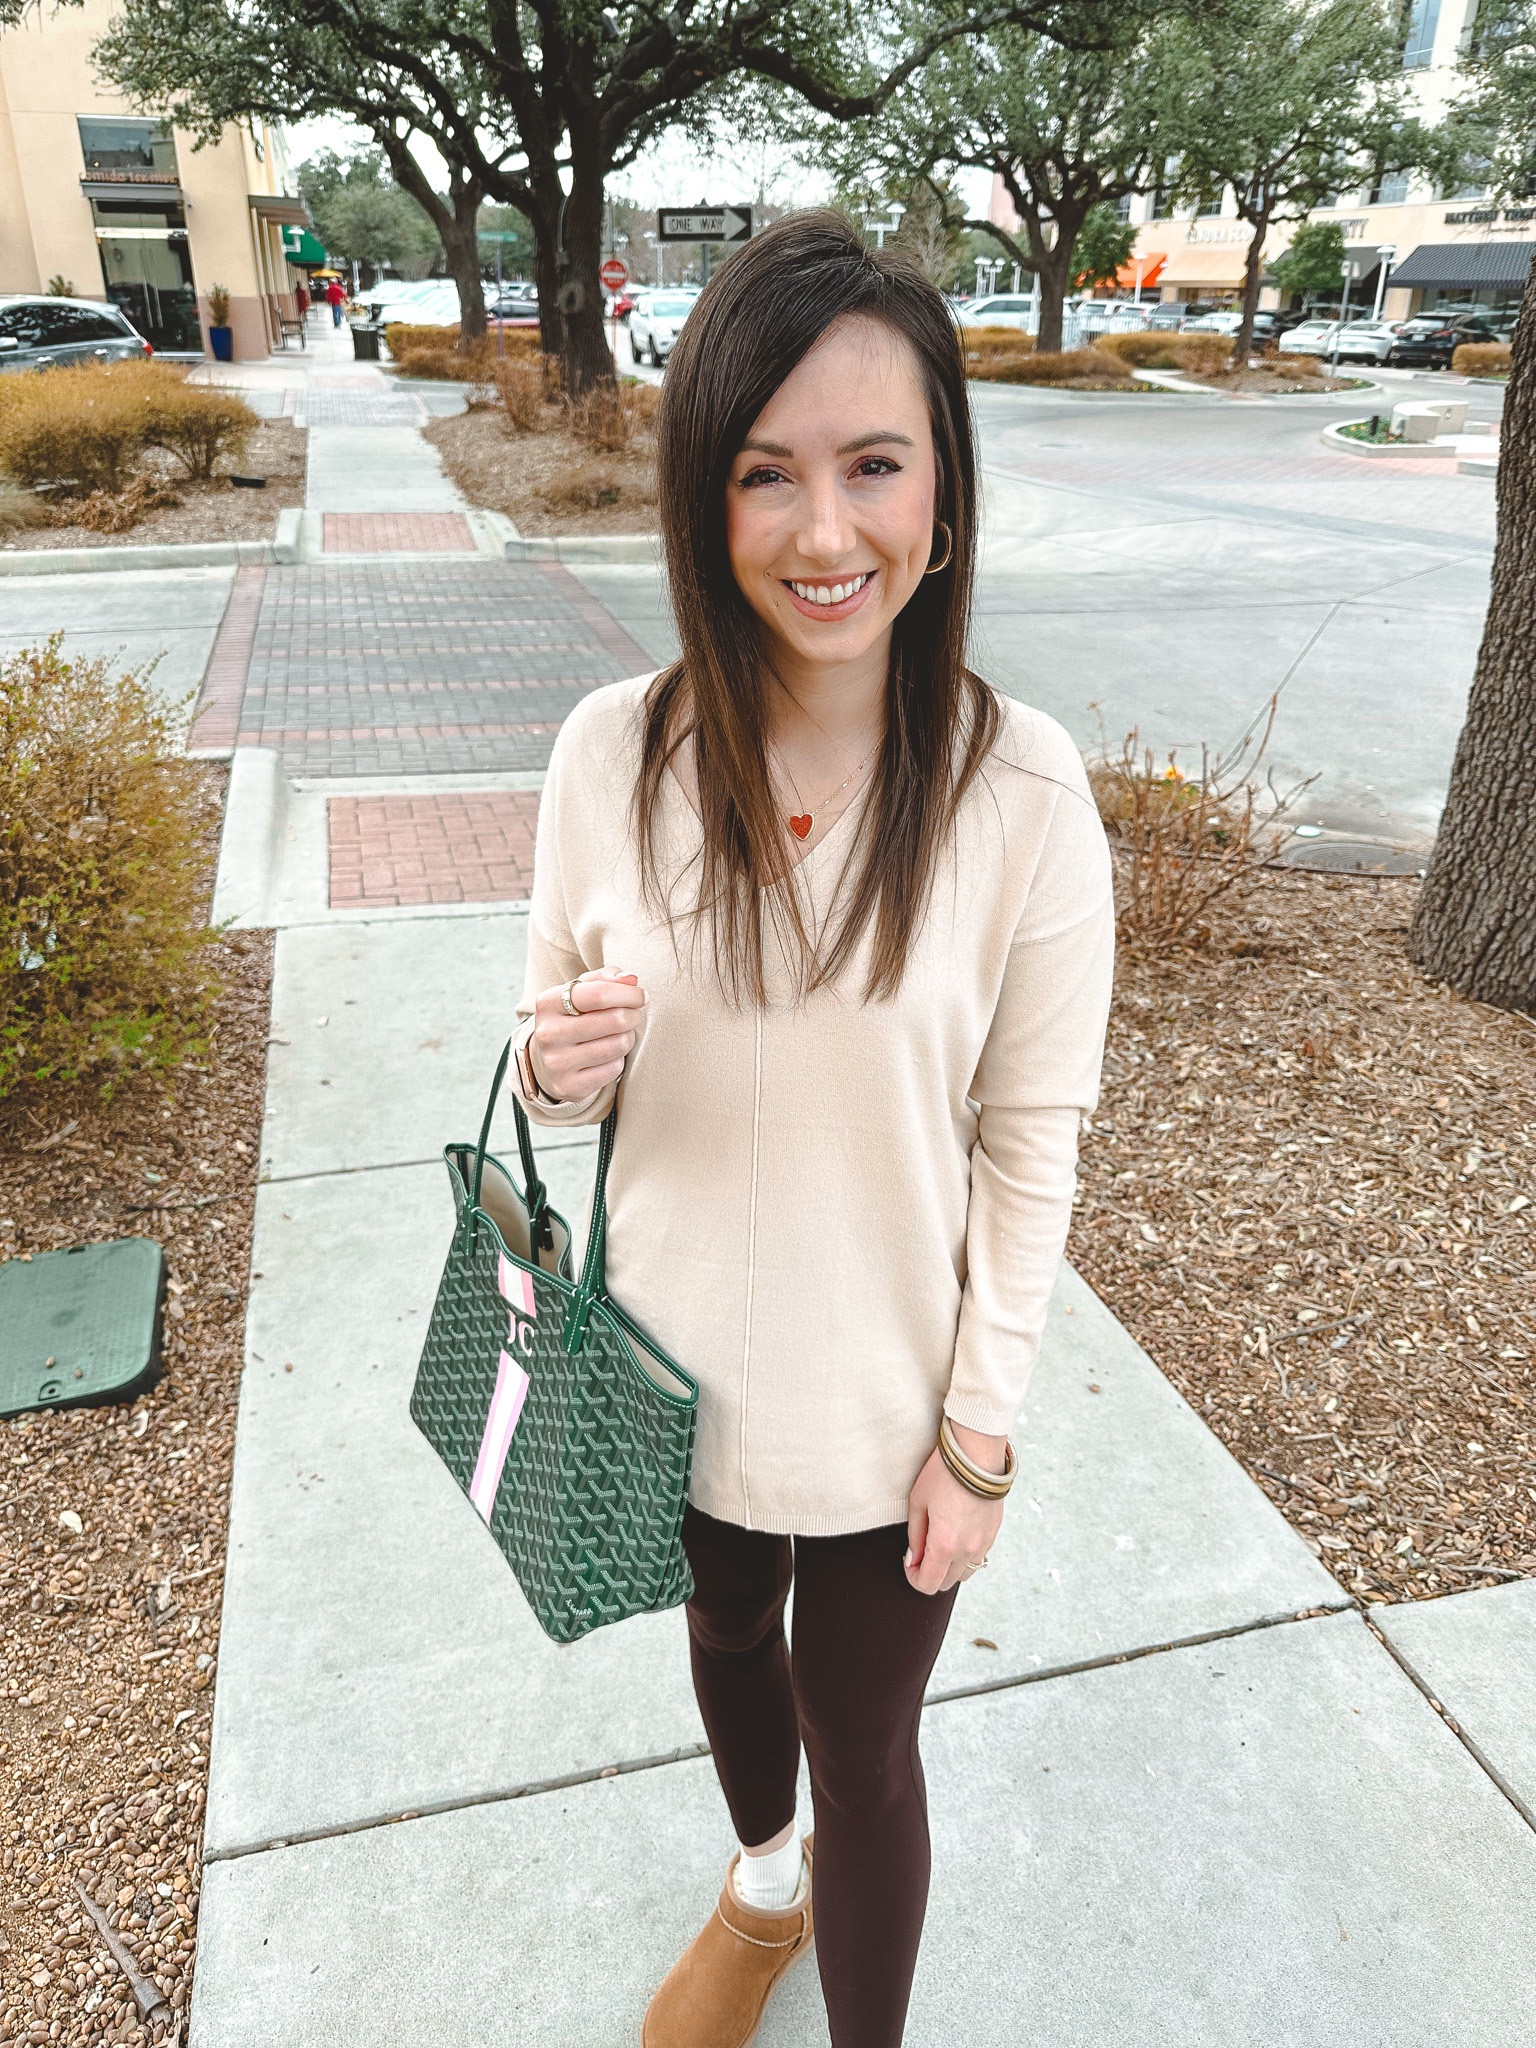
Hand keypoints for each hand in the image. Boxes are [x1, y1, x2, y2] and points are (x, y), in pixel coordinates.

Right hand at [529, 969, 645, 1103]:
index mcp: (548, 1003)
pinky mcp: (569, 1085)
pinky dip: (619, 1060)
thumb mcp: (580, 993)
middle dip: (633, 1015)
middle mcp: (549, 1033)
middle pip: (614, 1020)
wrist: (546, 1062)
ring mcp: (557, 1062)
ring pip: (618, 1045)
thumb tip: (631, 979)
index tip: (640, 996)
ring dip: (627, 1037)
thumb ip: (604, 979)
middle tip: (634, 1014)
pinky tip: (608, 1055)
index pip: (598, 994)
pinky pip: (614, 1068)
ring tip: (620, 1034)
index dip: (628, 993)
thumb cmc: (572, 1019)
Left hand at [904, 1422, 1006, 1595]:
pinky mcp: (993, 1533)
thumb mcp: (918, 1501)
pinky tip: (957, 1532)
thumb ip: (915, 1535)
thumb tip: (913, 1558)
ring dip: (950, 1566)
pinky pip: (978, 1556)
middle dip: (931, 1572)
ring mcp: (983, 1543)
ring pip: (965, 1573)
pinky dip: (965, 1554)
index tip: (909, 1562)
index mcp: (944, 1544)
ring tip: (940, 1542)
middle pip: (946, 1583)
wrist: (976, 1453)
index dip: (913, 1578)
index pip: (928, 1584)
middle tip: (922, 1550)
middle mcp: (966, 1550)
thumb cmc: (944, 1473)